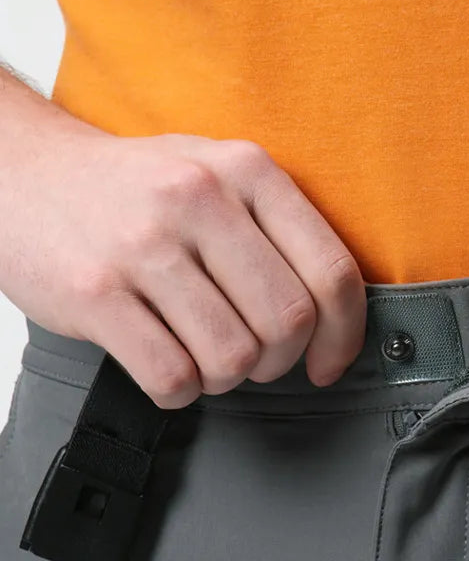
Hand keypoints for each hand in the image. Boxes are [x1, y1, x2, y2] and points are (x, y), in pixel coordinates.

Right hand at [0, 121, 365, 406]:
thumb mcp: (216, 177)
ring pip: (232, 358)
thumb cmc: (136, 192)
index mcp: (246, 170)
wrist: (24, 174)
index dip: (343, 336)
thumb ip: (279, 232)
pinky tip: (164, 364)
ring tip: (199, 353)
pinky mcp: (95, 293)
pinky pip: (171, 377)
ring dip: (223, 378)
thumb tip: (335, 323)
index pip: (331, 272)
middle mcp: (199, 198)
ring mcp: (143, 245)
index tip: (327, 363)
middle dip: (277, 362)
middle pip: (286, 324)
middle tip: (251, 358)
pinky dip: (178, 390)